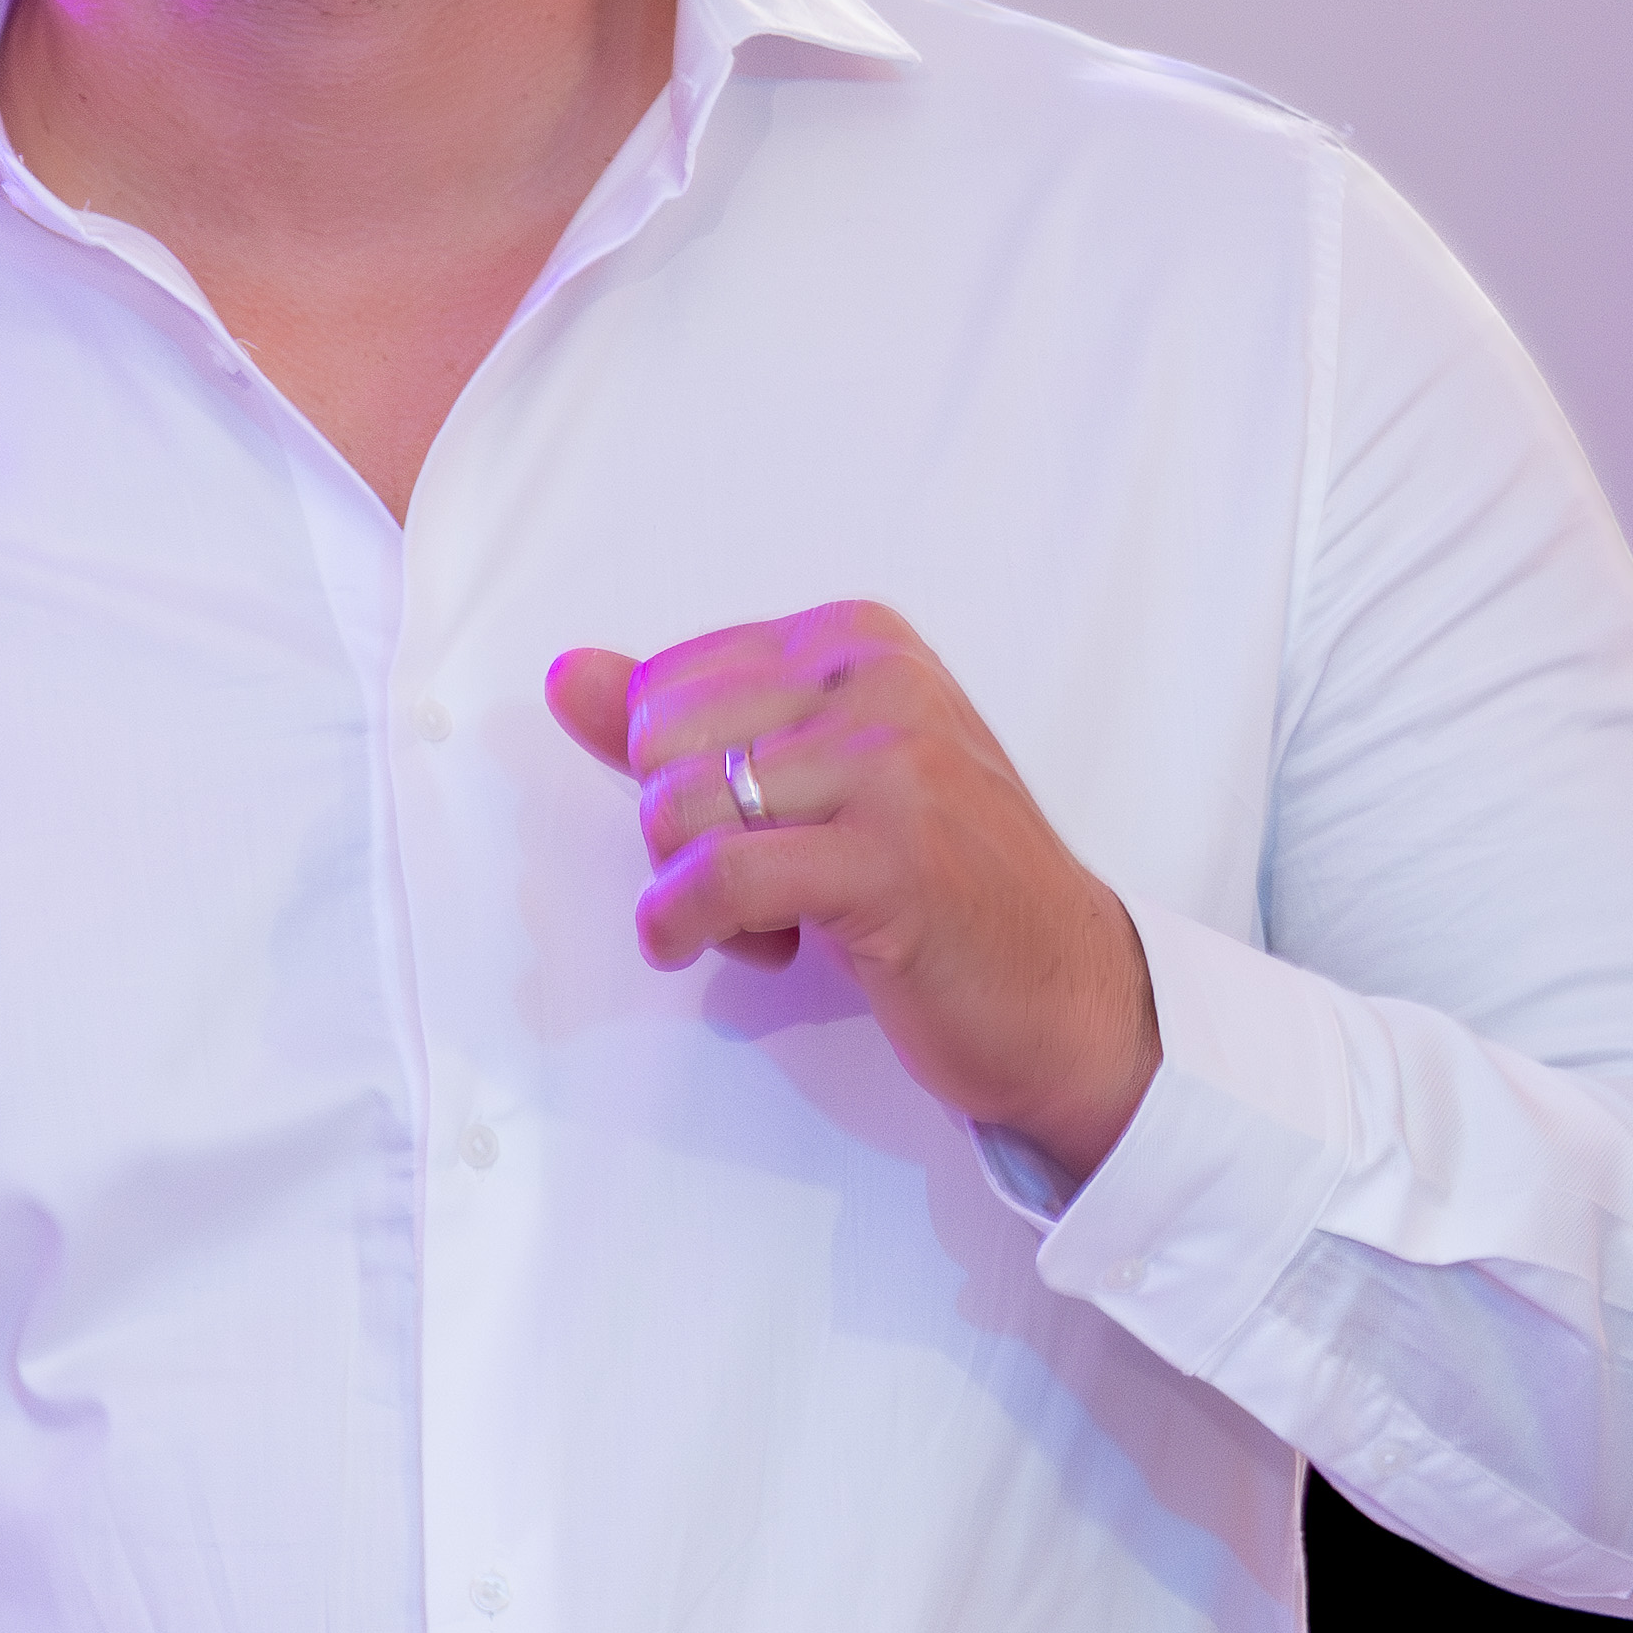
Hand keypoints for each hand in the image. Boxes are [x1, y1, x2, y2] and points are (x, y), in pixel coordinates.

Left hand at [547, 604, 1161, 1178]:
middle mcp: (878, 679)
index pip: (664, 684)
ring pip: (680, 810)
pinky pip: (718, 880)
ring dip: (696, 893)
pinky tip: (743, 955)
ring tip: (778, 920)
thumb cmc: (933, 888)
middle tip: (757, 882)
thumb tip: (565, 675)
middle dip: (677, 833)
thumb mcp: (806, 783)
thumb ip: (683, 724)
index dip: (679, 779)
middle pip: (658, 742)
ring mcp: (894, 763)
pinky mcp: (891, 858)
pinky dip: (691, 929)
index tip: (753, 827)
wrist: (1066, 993)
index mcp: (857, 639)